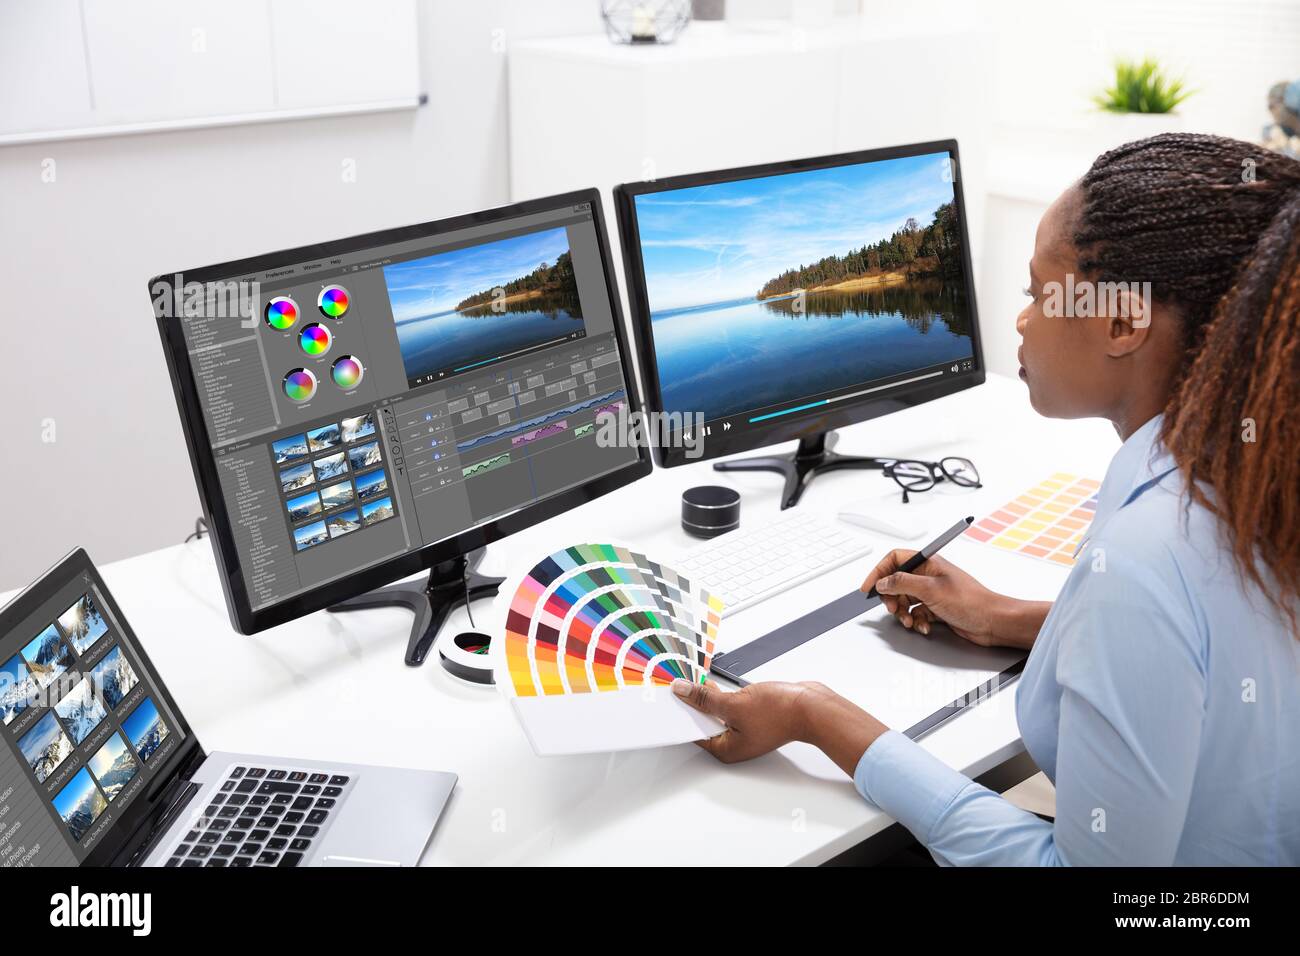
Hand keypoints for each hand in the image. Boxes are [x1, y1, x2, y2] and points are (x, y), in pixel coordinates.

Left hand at [672, 678, 887, 776]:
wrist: (811, 706)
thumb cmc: (780, 713)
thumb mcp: (734, 704)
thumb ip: (705, 699)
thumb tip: (683, 692)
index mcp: (726, 749)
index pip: (693, 732)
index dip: (679, 714)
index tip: (667, 699)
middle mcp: (734, 743)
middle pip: (703, 722)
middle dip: (691, 704)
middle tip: (676, 686)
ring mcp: (745, 730)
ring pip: (716, 713)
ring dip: (706, 697)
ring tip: (692, 680)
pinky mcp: (753, 716)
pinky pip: (730, 706)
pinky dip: (721, 695)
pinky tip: (713, 683)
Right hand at [860, 550, 1045, 649]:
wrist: (993, 622)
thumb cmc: (972, 601)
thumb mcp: (930, 590)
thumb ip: (902, 583)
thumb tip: (882, 581)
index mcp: (928, 562)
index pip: (895, 559)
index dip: (879, 571)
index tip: (869, 587)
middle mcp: (929, 575)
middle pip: (896, 582)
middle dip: (892, 598)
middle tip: (893, 608)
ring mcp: (932, 592)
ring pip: (904, 600)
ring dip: (903, 612)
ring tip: (910, 620)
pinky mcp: (936, 608)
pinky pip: (916, 613)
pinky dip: (916, 621)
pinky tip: (924, 626)